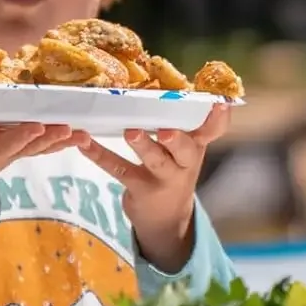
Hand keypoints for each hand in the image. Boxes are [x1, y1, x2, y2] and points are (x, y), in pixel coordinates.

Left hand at [76, 104, 230, 271]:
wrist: (167, 219)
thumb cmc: (176, 171)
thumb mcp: (188, 152)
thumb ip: (187, 127)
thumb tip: (174, 86)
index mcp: (196, 147)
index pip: (212, 132)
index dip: (217, 119)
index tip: (220, 103)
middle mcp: (184, 163)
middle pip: (184, 150)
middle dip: (176, 139)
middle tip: (166, 130)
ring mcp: (162, 179)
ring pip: (154, 161)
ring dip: (143, 146)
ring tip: (131, 132)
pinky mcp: (139, 188)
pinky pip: (118, 169)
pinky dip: (100, 155)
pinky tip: (85, 143)